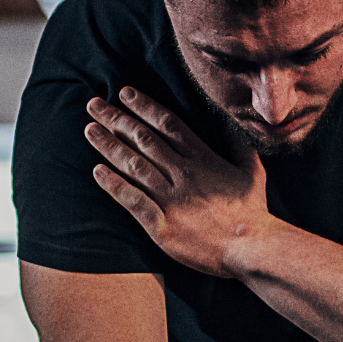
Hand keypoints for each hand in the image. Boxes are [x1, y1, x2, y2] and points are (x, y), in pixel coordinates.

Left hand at [86, 89, 273, 276]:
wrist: (251, 247)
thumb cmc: (253, 212)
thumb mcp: (252, 172)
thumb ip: (240, 146)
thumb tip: (230, 123)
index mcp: (203, 159)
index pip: (168, 124)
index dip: (144, 107)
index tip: (124, 94)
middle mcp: (183, 174)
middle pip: (144, 139)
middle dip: (117, 119)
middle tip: (94, 105)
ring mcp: (171, 199)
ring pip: (134, 165)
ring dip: (109, 145)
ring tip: (89, 130)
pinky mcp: (162, 226)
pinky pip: (133, 200)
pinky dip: (114, 185)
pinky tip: (97, 172)